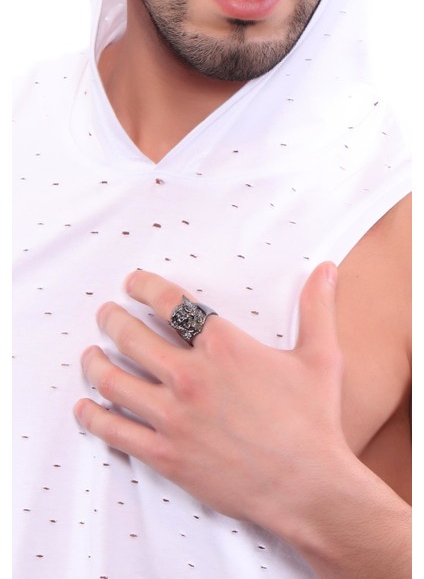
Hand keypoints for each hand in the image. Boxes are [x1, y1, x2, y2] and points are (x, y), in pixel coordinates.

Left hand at [74, 262, 349, 532]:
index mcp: (223, 347)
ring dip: (94, 362)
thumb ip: (317, 308)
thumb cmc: (313, 422)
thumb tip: (327, 270)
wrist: (308, 488)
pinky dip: (93, 416)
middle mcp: (190, 376)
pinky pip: (115, 431)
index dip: (145, 287)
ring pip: (112, 381)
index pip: (170, 303)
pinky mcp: (166, 454)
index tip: (133, 283)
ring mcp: (173, 417)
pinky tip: (85, 407)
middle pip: (130, 336)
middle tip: (105, 313)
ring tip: (89, 354)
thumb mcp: (321, 357)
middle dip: (111, 319)